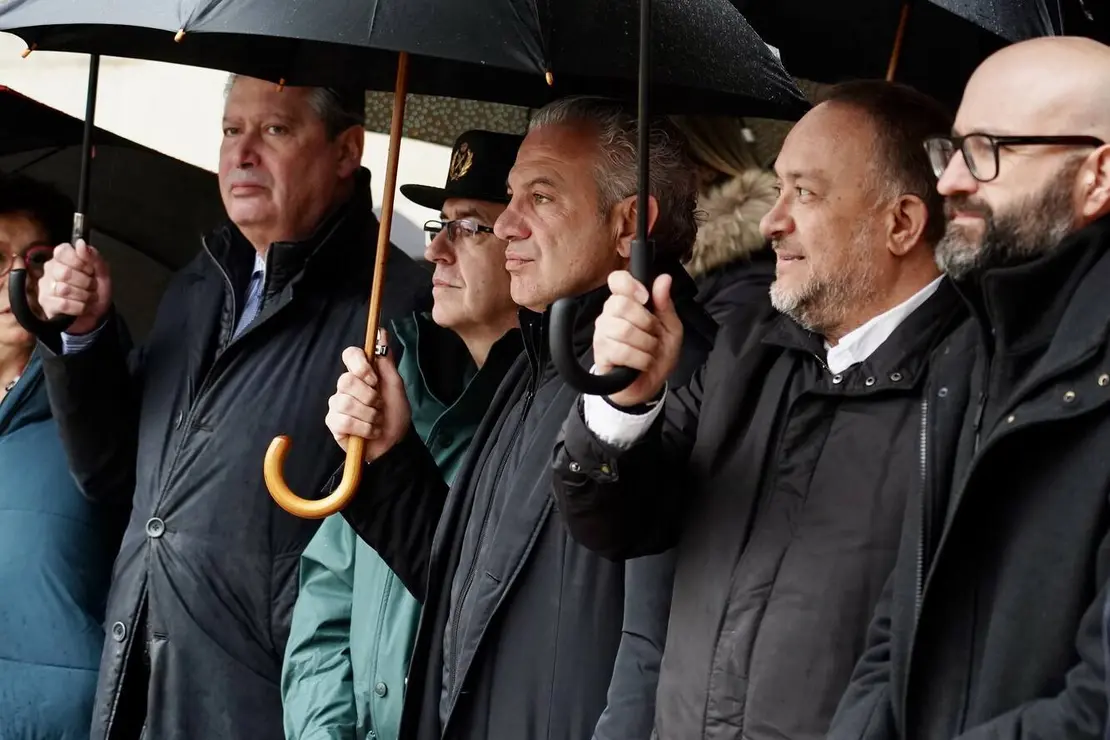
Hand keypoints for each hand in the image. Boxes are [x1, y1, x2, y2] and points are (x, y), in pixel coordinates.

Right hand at [38, 239, 111, 335]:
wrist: (97, 315)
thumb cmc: (96, 291)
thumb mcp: (102, 273)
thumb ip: (94, 257)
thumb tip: (80, 243)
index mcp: (62, 258)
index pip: (63, 251)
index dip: (81, 262)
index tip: (90, 270)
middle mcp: (50, 270)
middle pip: (65, 272)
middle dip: (86, 282)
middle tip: (91, 287)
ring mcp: (45, 287)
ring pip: (64, 289)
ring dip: (84, 296)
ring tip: (88, 298)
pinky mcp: (46, 304)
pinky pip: (63, 304)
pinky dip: (79, 308)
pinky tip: (82, 307)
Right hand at [325, 335, 410, 463]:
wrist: (395, 443)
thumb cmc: (396, 414)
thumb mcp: (396, 385)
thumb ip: (386, 361)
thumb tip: (382, 333)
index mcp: (361, 374)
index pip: (350, 355)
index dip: (360, 365)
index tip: (374, 380)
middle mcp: (346, 387)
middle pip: (346, 380)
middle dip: (369, 397)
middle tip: (380, 406)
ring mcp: (337, 404)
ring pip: (345, 402)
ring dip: (369, 415)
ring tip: (377, 421)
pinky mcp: (333, 423)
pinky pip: (343, 421)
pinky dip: (363, 428)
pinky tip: (370, 432)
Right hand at [594, 270, 682, 407]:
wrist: (650, 384)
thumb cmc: (657, 353)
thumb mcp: (671, 328)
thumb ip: (665, 304)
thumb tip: (664, 278)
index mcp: (627, 303)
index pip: (617, 280)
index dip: (630, 285)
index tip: (645, 298)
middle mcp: (610, 315)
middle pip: (621, 304)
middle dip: (647, 323)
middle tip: (653, 336)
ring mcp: (602, 334)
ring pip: (624, 330)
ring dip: (646, 345)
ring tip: (649, 353)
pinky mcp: (601, 354)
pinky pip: (621, 351)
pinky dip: (640, 359)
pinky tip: (642, 363)